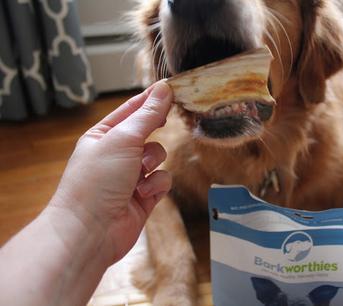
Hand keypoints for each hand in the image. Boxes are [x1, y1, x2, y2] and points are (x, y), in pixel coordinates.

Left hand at [49, 81, 172, 262]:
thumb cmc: (96, 181)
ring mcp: (131, 176)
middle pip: (149, 133)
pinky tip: (143, 194)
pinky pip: (162, 180)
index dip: (152, 99)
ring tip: (139, 174)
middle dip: (153, 135)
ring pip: (159, 157)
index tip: (172, 87)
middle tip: (164, 124)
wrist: (90, 231)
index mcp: (104, 135)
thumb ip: (148, 115)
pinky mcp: (144, 196)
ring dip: (153, 163)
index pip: (132, 110)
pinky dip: (155, 185)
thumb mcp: (123, 139)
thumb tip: (163, 89)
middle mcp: (117, 154)